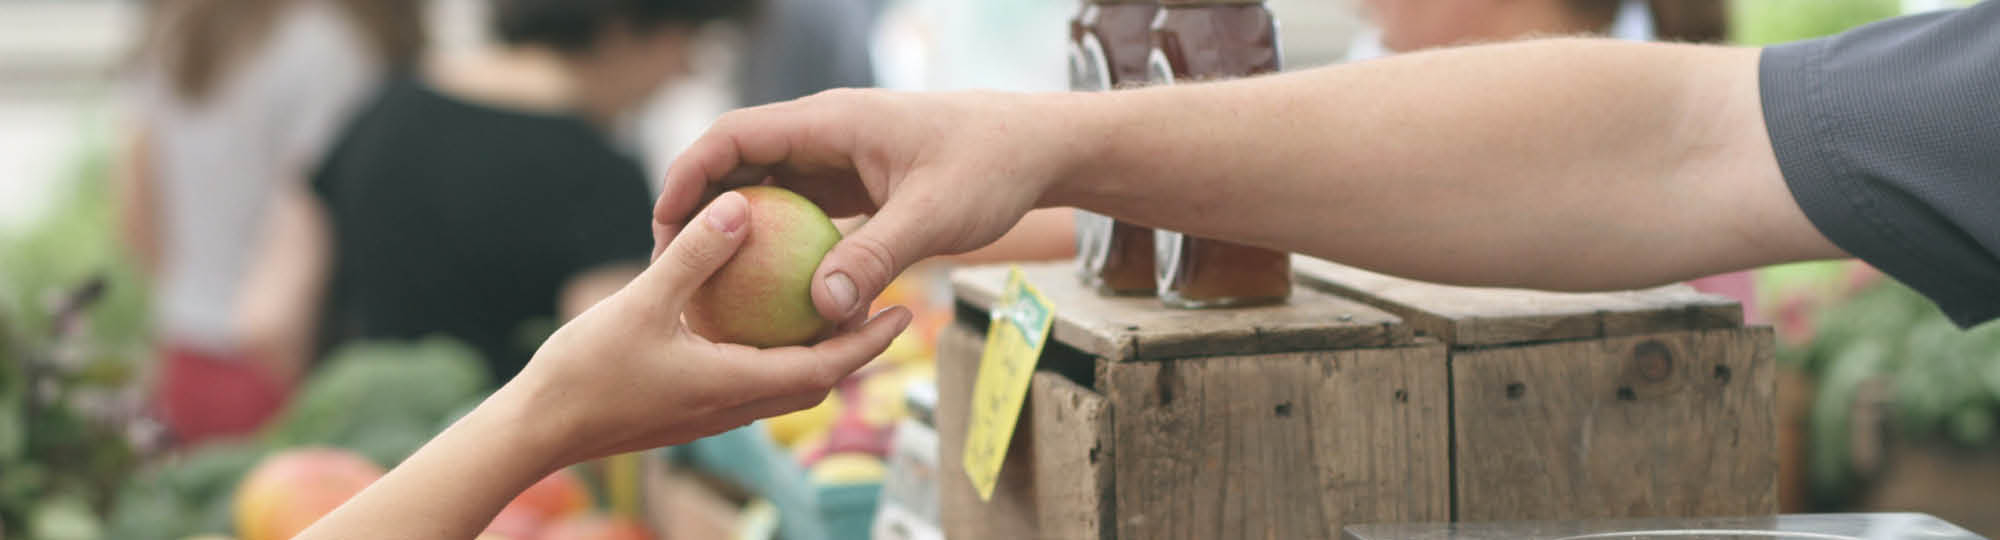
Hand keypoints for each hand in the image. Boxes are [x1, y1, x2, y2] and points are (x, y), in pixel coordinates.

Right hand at [507, 191, 912, 466]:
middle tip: (883, 305)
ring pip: (780, 382)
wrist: (535, 431)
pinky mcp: (686, 407)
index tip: (903, 313)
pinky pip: (745, 378)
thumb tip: (740, 207)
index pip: (823, 368)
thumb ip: (694, 256)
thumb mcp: (642, 303)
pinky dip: (767, 350)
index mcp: (734, 385)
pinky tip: (754, 314)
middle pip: (813, 379)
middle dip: (852, 347)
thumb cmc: (584, 373)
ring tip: (829, 305)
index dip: (867, 342)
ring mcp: (708, 411)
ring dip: (811, 350)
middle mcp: (731, 406)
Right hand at [652, 89, 1091, 322]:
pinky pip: (799, 211)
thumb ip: (876, 257)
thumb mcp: (934, 216)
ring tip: (705, 284)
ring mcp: (838, 159)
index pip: (735, 136)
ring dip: (735, 229)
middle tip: (670, 265)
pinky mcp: (854, 184)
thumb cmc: (990, 168)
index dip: (689, 175)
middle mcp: (825, 134)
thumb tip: (822, 309)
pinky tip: (765, 293)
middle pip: (738, 162)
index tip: (665, 225)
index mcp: (830, 122)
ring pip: (766, 188)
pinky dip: (776, 244)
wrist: (1037, 148)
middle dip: (699, 207)